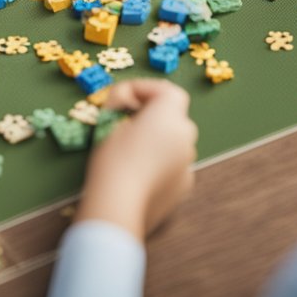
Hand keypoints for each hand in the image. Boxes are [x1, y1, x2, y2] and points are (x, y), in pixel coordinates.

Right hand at [77, 80, 197, 239]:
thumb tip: (124, 99)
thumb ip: (120, 102)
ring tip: (128, 148)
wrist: (118, 208)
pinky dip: (160, 161)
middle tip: (123, 120)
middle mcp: (185, 139)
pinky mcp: (183, 186)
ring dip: (156, 138)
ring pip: (174, 142)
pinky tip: (138, 171)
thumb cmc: (111, 161)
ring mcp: (187, 164)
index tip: (124, 97)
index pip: (168, 91)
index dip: (145, 89)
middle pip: (173, 116)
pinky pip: (173, 164)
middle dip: (151, 114)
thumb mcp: (108, 122)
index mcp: (169, 118)